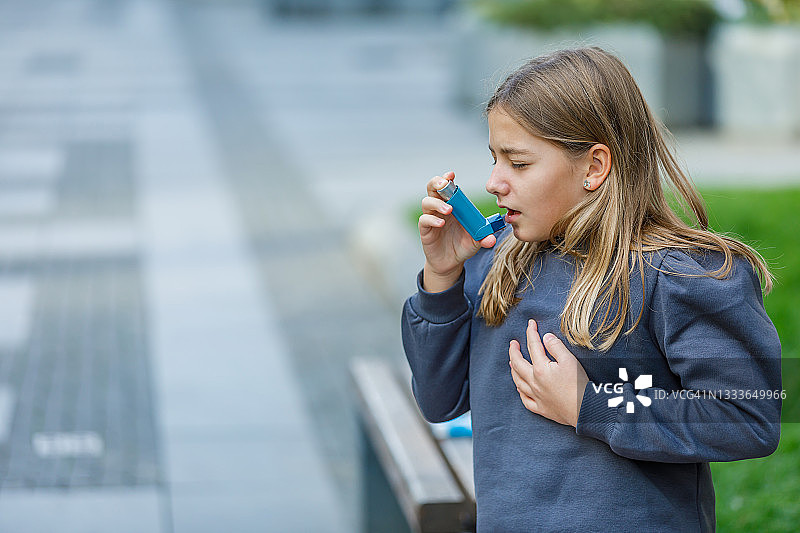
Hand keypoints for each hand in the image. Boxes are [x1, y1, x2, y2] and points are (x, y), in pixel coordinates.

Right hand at [419, 171, 495, 291]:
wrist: (452, 263)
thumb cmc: (463, 245)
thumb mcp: (477, 241)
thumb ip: (485, 237)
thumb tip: (491, 239)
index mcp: (453, 205)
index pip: (447, 187)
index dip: (447, 178)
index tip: (452, 175)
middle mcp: (440, 208)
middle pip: (432, 188)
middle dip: (437, 183)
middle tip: (444, 184)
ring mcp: (431, 218)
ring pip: (426, 202)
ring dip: (437, 203)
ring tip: (449, 209)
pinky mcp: (425, 230)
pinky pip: (424, 220)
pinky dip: (432, 219)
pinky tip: (441, 223)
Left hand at [509, 319, 588, 426]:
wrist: (584, 410)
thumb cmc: (578, 385)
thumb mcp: (570, 360)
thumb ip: (556, 347)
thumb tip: (545, 337)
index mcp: (540, 368)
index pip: (533, 346)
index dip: (531, 333)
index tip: (530, 324)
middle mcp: (534, 382)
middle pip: (518, 364)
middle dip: (514, 351)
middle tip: (513, 343)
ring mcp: (536, 396)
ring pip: (518, 381)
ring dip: (513, 370)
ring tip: (512, 362)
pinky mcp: (541, 408)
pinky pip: (525, 399)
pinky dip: (520, 391)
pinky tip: (519, 387)